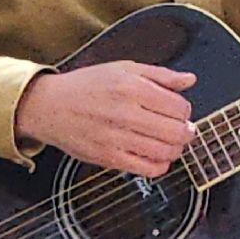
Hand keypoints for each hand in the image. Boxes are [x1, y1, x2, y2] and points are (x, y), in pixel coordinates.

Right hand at [15, 61, 195, 177]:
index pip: (179, 107)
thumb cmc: (87, 85)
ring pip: (165, 152)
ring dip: (176, 149)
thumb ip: (160, 75)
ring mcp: (117, 138)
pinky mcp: (108, 158)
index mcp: (132, 88)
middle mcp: (126, 113)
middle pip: (176, 132)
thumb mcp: (124, 69)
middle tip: (184, 129)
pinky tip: (156, 156)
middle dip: (187, 132)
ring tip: (170, 142)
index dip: (185, 110)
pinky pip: (146, 169)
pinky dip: (160, 165)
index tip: (180, 110)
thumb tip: (190, 79)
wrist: (49, 106)